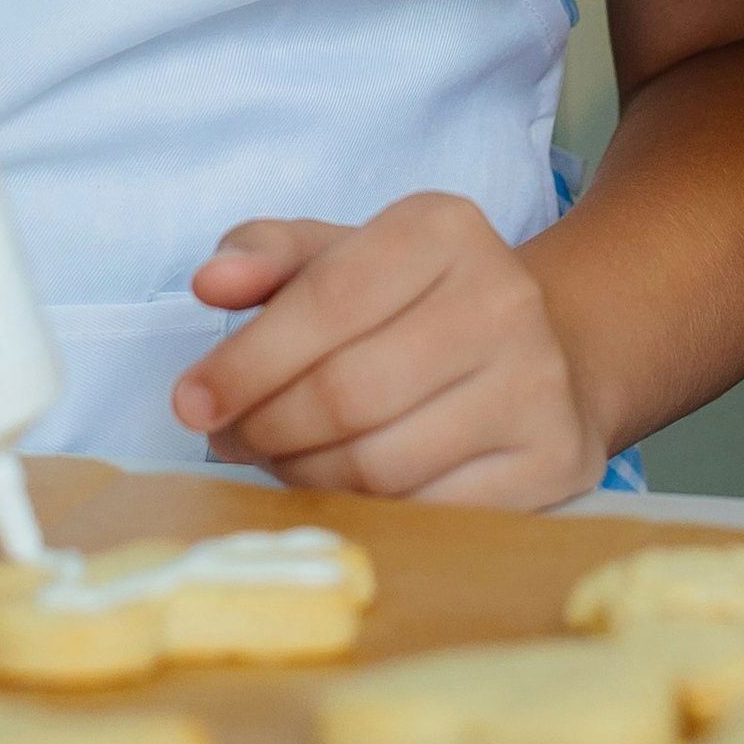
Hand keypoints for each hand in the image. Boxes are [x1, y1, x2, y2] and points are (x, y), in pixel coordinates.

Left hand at [173, 194, 602, 504]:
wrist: (551, 353)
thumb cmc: (418, 306)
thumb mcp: (345, 256)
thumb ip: (268, 255)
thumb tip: (212, 282)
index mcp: (444, 230)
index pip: (327, 299)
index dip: (245, 361)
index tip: (190, 403)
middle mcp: (503, 298)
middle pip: (345, 392)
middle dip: (266, 427)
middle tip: (232, 439)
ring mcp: (537, 385)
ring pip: (379, 463)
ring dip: (304, 475)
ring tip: (280, 460)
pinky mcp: (553, 462)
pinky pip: (426, 513)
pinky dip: (366, 512)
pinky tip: (342, 492)